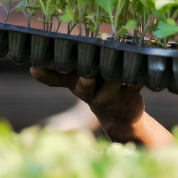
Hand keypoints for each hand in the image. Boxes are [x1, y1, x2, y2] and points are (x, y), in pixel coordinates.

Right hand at [30, 67, 161, 144]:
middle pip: (84, 85)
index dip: (47, 75)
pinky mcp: (127, 100)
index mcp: (76, 84)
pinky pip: (133, 86)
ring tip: (123, 60)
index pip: (57, 79)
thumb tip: (39, 61)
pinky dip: (139, 78)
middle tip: (87, 74)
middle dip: (85, 79)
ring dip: (116, 73)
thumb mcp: (79, 81)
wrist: (121, 117)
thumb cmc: (99, 89)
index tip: (34, 68)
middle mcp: (89, 92)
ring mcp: (108, 98)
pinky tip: (143, 71)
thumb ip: (65, 70)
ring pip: (111, 83)